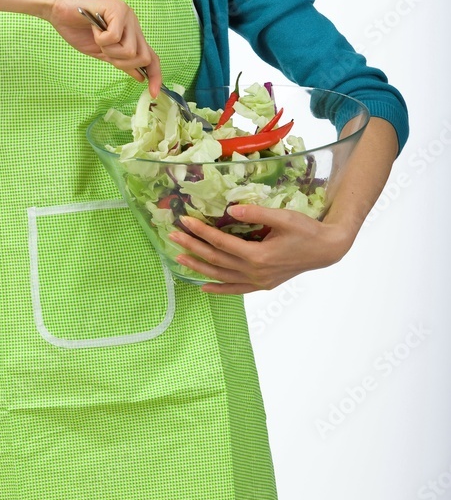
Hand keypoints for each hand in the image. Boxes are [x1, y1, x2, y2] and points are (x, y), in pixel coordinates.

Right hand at [47, 0, 161, 96]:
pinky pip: (114, 37)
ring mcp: (127, 15)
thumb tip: (140, 76)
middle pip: (144, 57)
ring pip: (129, 50)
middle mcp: (133, 24)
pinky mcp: (117, 8)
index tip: (152, 93)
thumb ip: (121, 62)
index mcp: (131, 33)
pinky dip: (101, 39)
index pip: (151, 57)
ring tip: (98, 38)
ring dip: (109, 51)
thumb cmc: (77, 28)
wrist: (58, 9)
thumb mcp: (102, 52)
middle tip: (105, 52)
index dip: (155, 76)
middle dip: (123, 63)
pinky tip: (94, 29)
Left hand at [168, 203, 354, 293]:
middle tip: (172, 235)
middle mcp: (255, 272)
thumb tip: (230, 209)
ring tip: (179, 257)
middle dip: (192, 246)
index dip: (200, 231)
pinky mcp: (262, 284)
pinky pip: (235, 289)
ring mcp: (258, 281)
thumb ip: (256, 213)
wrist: (326, 250)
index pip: (220, 242)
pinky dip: (218, 289)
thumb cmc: (306, 230)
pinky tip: (203, 287)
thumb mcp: (283, 216)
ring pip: (221, 276)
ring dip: (198, 267)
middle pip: (215, 259)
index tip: (184, 220)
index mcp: (258, 255)